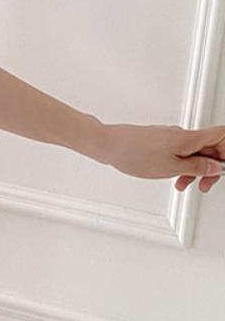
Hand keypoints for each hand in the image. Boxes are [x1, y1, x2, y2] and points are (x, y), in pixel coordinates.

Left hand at [97, 122, 224, 191]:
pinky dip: (180, 166)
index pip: (222, 136)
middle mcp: (182, 135)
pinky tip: (172, 176)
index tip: (222, 169)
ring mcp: (170, 138)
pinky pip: (179, 153)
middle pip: (210, 148)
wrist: (107, 145)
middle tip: (204, 185)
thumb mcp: (171, 167)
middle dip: (211, 168)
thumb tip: (217, 166)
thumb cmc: (134, 153)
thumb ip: (197, 167)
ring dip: (193, 170)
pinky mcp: (160, 141)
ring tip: (183, 185)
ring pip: (193, 153)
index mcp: (189, 138)